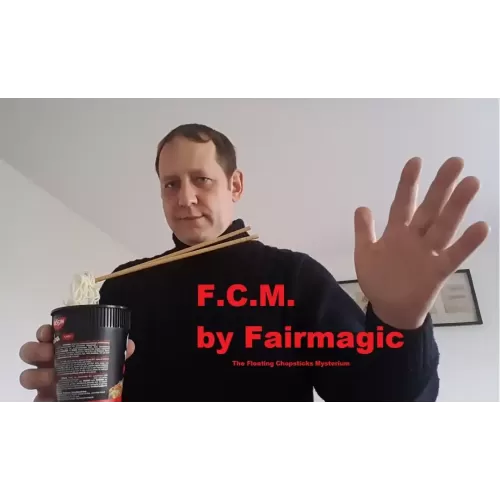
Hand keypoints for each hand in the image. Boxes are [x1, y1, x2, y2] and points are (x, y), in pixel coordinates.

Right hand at [19, 325, 135, 401]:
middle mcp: (48, 363)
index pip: (47, 335)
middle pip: (30, 351)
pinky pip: (34, 401)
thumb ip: (116, 353)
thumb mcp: (108, 364)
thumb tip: (129, 345)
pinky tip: (52, 398)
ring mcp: (43, 382)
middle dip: (37, 350)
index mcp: (62, 349)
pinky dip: (42, 400)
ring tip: (52, 377)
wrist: (94, 404)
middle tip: (50, 353)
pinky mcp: (42, 401)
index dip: (45, 331)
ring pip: (26, 375)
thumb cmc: (94, 378)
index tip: (50, 332)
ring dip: (36, 375)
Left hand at [353, 157, 488, 329]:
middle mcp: (415, 238)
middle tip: (455, 162)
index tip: (416, 161)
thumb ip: (363, 231)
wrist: (389, 309)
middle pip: (429, 208)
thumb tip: (362, 206)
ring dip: (457, 206)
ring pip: (444, 225)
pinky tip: (481, 226)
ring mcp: (428, 253)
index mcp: (396, 232)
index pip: (403, 203)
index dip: (408, 183)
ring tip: (470, 183)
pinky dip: (467, 243)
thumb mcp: (365, 253)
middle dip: (440, 186)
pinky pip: (454, 255)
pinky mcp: (438, 270)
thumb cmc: (378, 280)